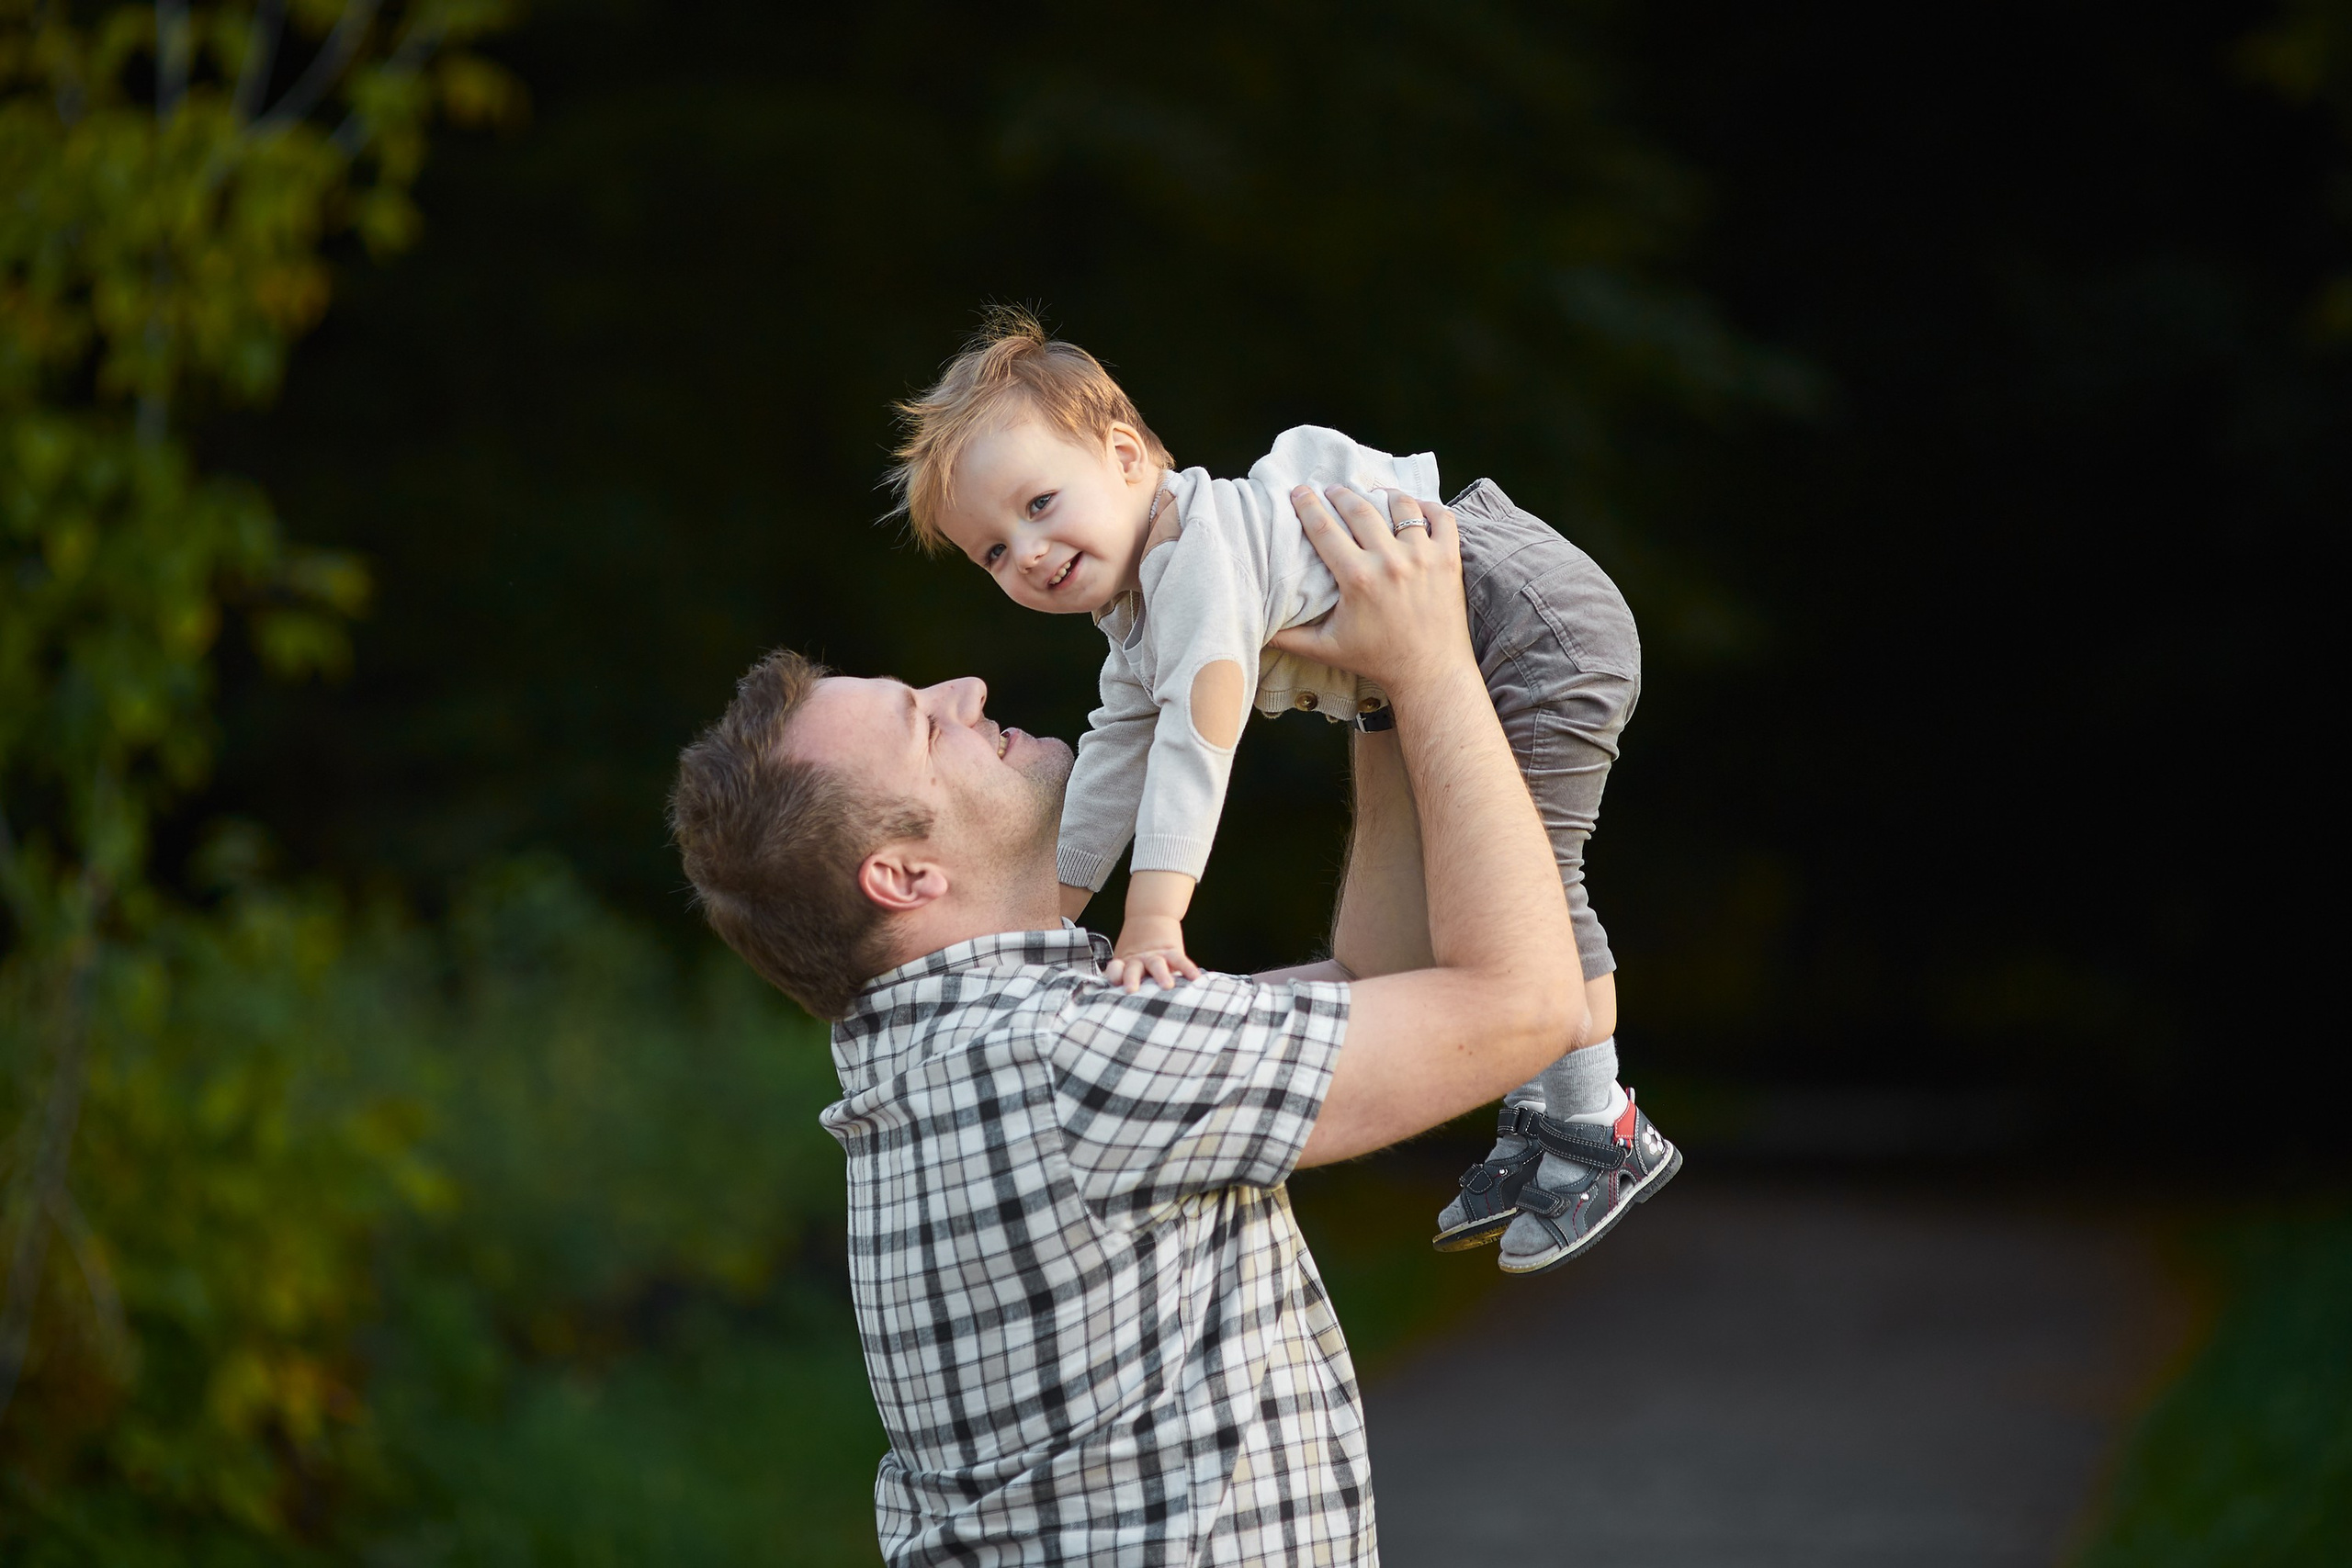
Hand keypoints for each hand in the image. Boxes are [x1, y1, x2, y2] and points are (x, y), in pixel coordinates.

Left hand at [1107, 912, 1201, 992]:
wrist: (1151, 914)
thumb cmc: (1137, 947)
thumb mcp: (1126, 959)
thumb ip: (1126, 979)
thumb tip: (1128, 1005)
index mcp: (1124, 964)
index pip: (1115, 971)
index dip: (1114, 977)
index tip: (1115, 987)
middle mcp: (1138, 960)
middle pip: (1132, 970)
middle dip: (1131, 980)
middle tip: (1131, 990)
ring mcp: (1155, 955)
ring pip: (1157, 965)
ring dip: (1161, 975)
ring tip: (1167, 986)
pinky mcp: (1172, 951)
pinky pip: (1180, 960)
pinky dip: (1188, 969)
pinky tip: (1195, 977)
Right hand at [1268, 487, 1470, 697]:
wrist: (1428, 672)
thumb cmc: (1376, 659)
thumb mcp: (1325, 649)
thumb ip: (1288, 637)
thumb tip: (1256, 628)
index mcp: (1357, 579)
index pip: (1324, 529)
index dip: (1308, 506)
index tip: (1299, 491)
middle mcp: (1390, 561)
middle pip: (1360, 510)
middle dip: (1341, 494)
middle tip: (1332, 489)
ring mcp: (1422, 557)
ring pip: (1402, 506)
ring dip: (1384, 495)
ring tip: (1374, 494)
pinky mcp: (1448, 559)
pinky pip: (1441, 517)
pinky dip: (1428, 507)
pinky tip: (1415, 508)